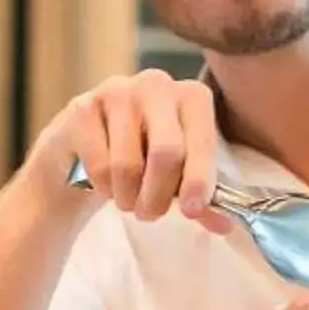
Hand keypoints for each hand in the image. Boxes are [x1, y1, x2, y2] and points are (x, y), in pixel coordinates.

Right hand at [27, 70, 233, 231]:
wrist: (83, 152)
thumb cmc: (142, 160)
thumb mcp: (179, 178)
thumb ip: (202, 199)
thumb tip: (225, 225)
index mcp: (192, 95)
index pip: (203, 140)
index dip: (199, 179)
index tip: (192, 210)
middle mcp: (157, 84)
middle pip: (167, 152)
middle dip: (158, 196)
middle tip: (151, 214)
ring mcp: (117, 91)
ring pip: (129, 165)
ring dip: (128, 197)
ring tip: (126, 199)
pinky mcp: (82, 107)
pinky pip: (99, 165)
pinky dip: (103, 187)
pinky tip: (103, 182)